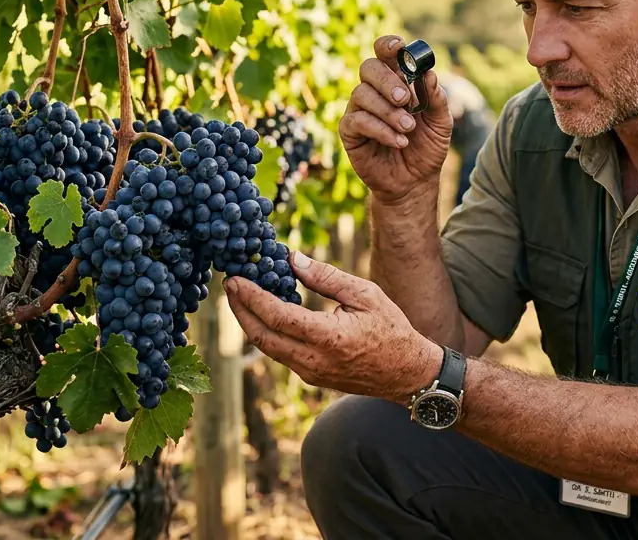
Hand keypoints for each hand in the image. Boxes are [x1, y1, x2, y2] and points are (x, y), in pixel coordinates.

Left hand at [222, 249, 441, 401]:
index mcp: (328, 337)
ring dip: (251, 322)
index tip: (235, 279)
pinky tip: (267, 314)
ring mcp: (310, 373)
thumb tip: (293, 260)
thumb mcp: (365, 294)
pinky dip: (268, 333)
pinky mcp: (312, 377)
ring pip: (268, 348)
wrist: (407, 374)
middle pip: (262, 336)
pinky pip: (281, 354)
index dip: (251, 297)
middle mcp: (313, 360)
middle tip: (230, 286)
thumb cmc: (391, 329)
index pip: (277, 316)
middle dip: (240, 310)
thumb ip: (327, 278)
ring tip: (242, 297)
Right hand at [339, 34, 452, 202]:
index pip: (385, 54)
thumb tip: (429, 74)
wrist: (416, 181)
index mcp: (396, 82)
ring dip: (388, 111)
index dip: (388, 45)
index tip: (398, 47)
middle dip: (387, 81)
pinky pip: (357, 120)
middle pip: (368, 67)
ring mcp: (360, 110)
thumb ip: (437, 98)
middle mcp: (375, 91)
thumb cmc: (427, 147)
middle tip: (405, 100)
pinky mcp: (350, 132)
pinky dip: (380, 129)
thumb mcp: (442, 123)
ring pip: (362, 94)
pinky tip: (398, 141)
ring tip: (408, 129)